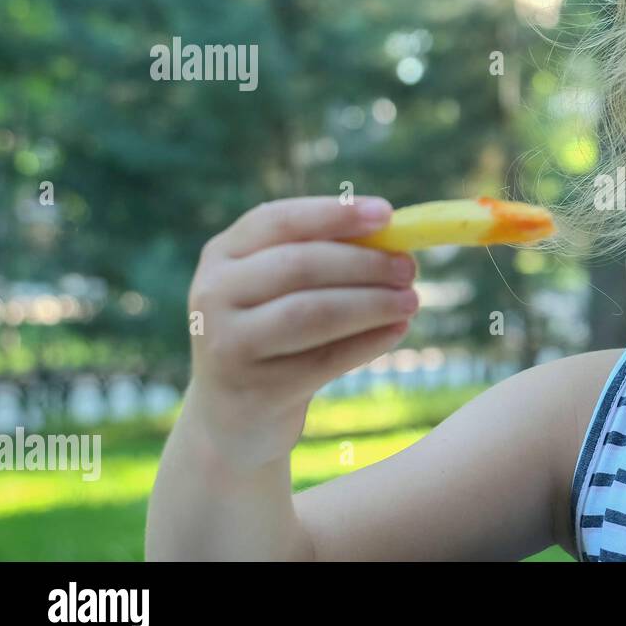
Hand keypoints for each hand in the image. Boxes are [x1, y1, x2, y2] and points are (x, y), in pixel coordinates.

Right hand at [185, 196, 417, 465]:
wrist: (234, 412)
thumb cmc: (273, 332)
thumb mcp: (280, 288)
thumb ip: (325, 257)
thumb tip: (397, 238)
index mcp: (223, 254)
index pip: (279, 220)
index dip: (334, 214)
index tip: (387, 213)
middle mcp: (214, 293)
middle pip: (300, 266)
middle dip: (364, 264)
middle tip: (410, 268)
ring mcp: (228, 343)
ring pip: (313, 313)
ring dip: (372, 303)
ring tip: (412, 301)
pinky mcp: (255, 388)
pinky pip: (324, 359)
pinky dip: (368, 343)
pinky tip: (397, 331)